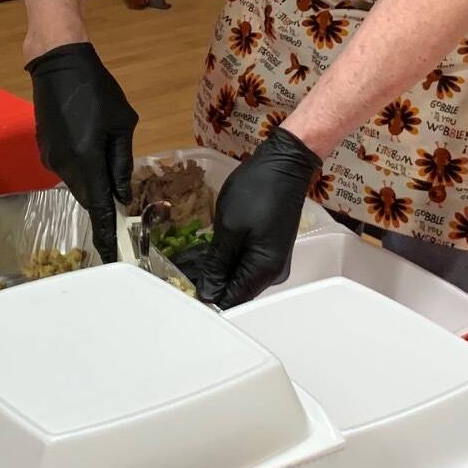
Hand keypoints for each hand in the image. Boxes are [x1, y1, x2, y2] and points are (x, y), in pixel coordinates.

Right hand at [27, 42, 136, 264]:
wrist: (57, 63)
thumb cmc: (96, 90)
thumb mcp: (121, 125)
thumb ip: (121, 163)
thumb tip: (122, 195)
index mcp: (87, 161)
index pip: (98, 208)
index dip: (105, 234)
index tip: (112, 255)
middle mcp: (65, 166)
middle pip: (87, 198)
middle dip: (102, 205)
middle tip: (120, 208)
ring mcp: (51, 159)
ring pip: (77, 183)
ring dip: (93, 183)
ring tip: (107, 162)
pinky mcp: (44, 149)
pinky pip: (68, 169)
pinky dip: (82, 169)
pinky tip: (90, 148)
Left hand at [197, 126, 320, 307]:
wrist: (283, 165)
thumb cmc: (257, 192)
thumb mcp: (229, 229)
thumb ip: (217, 265)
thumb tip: (207, 294)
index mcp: (264, 272)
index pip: (232, 302)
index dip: (206, 296)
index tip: (183, 285)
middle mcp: (273, 274)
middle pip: (237, 291)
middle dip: (211, 282)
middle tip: (183, 268)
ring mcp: (273, 262)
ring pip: (240, 276)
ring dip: (218, 269)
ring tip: (194, 255)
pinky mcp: (270, 249)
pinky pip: (246, 263)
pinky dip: (229, 258)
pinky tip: (213, 246)